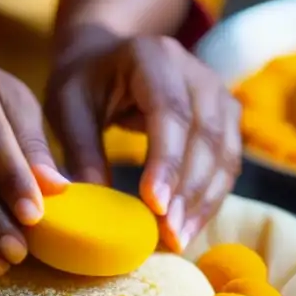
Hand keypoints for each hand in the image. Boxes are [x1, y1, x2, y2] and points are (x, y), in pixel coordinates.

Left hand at [46, 36, 240, 252]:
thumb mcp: (68, 107)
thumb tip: (93, 206)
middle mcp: (195, 71)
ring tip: (178, 239)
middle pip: (205, 136)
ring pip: (224, 153)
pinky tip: (189, 226)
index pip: (170, 112)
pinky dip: (210, 197)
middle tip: (168, 235)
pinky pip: (227, 162)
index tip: (154, 205)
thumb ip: (81, 151)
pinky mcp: (226, 117)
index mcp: (153, 57)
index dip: (166, 161)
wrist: (108, 56)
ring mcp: (217, 93)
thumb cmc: (83, 82)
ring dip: (204, 201)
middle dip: (188, 190)